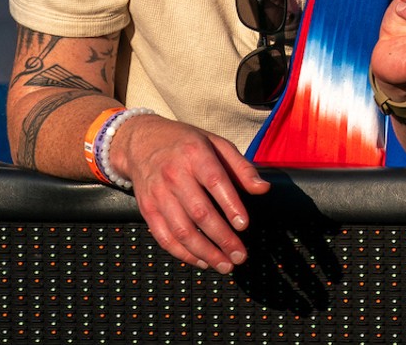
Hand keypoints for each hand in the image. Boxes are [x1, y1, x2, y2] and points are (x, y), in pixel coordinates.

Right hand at [111, 113, 269, 271]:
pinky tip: (202, 261)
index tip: (244, 225)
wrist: (142, 141)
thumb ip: (241, 167)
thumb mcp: (217, 144)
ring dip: (204, 252)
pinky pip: (164, 237)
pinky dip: (183, 253)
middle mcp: (174, 175)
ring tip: (225, 265)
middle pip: (199, 212)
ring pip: (181, 230)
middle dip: (222, 238)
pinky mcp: (147, 209)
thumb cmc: (187, 144)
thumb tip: (263, 189)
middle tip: (240, 255)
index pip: (215, 182)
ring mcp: (158, 194)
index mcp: (195, 155)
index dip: (230, 205)